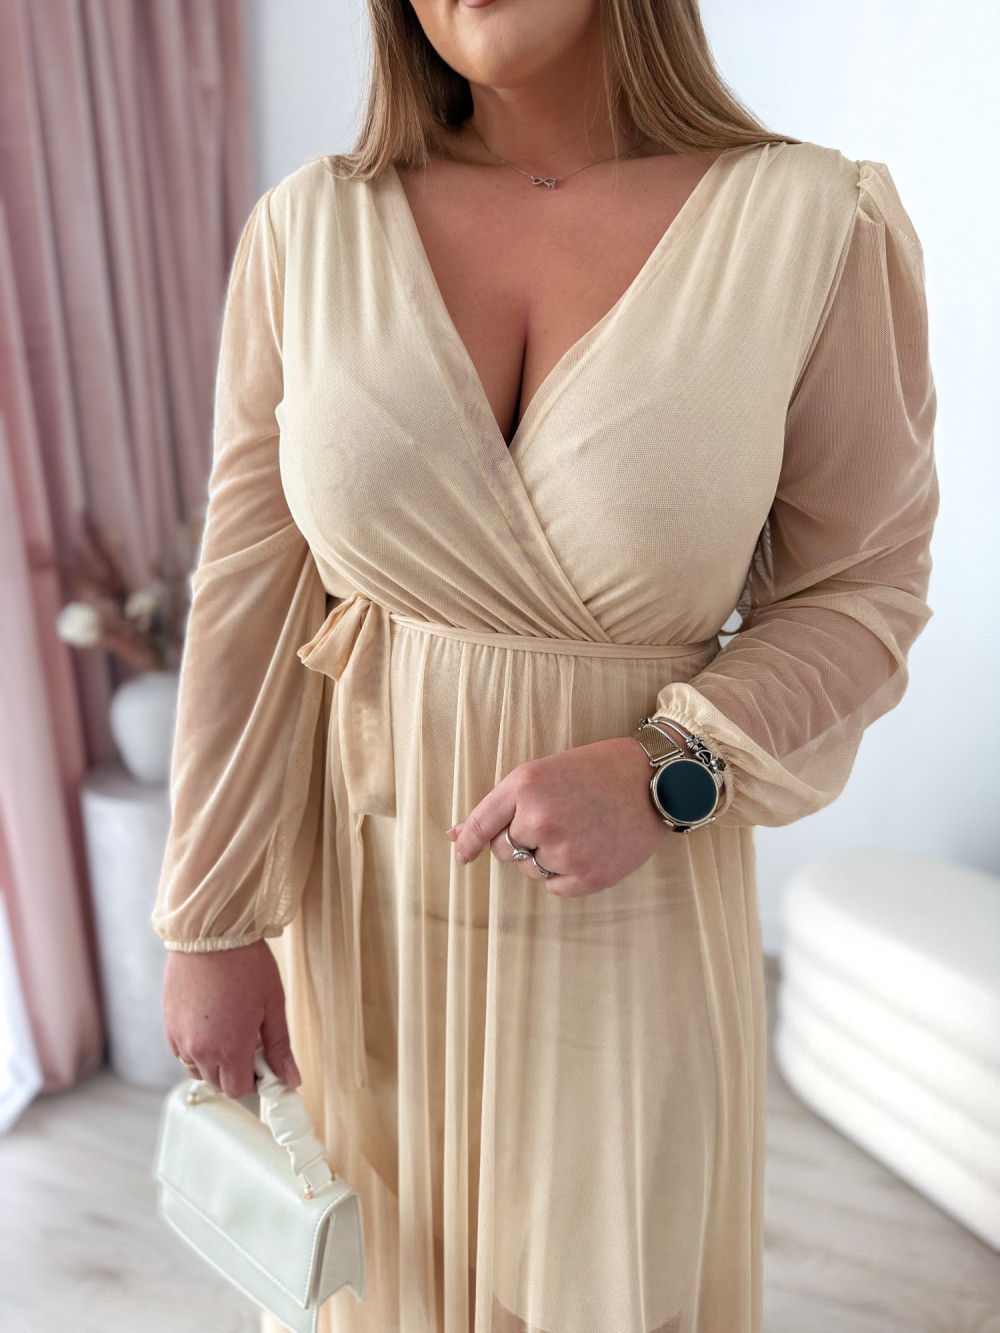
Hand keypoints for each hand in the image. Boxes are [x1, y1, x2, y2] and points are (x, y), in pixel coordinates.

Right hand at [162, 938, 300, 1097]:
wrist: (210, 933)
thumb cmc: (246, 963)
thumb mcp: (273, 1003)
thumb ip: (280, 1046)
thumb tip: (292, 1080)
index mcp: (230, 1048)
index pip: (240, 1089)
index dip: (256, 1082)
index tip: (266, 1066)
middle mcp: (201, 1049)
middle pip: (218, 1083)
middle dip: (238, 1073)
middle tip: (252, 1045)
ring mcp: (181, 1038)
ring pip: (198, 1069)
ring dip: (216, 1063)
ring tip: (231, 1032)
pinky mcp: (169, 1024)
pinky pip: (182, 1052)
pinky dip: (197, 1049)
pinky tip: (212, 1025)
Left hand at [447, 736, 668, 897]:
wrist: (654, 781)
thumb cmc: (598, 771)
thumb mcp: (545, 772)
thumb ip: (503, 804)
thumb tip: (455, 837)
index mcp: (524, 786)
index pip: (480, 824)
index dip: (466, 842)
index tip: (459, 854)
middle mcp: (539, 819)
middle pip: (503, 850)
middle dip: (521, 840)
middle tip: (557, 818)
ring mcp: (563, 850)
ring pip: (531, 869)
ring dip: (547, 856)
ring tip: (580, 829)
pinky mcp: (587, 876)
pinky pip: (555, 886)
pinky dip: (568, 873)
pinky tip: (591, 847)